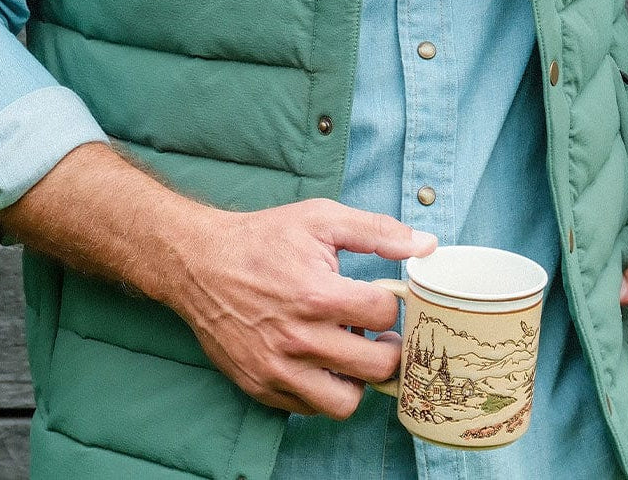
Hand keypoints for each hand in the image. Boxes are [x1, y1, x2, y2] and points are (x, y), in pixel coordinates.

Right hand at [167, 198, 435, 417]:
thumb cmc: (263, 238)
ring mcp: (278, 369)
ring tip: (350, 349)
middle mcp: (299, 339)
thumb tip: (426, 244)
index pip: (384, 313)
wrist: (201, 262)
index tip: (377, 295)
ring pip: (346, 401)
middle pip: (376, 366)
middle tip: (377, 330)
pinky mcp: (261, 387)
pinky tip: (319, 359)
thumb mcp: (320, 219)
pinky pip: (310, 409)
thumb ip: (377, 231)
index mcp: (317, 295)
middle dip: (386, 346)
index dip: (389, 300)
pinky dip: (322, 389)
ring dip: (357, 377)